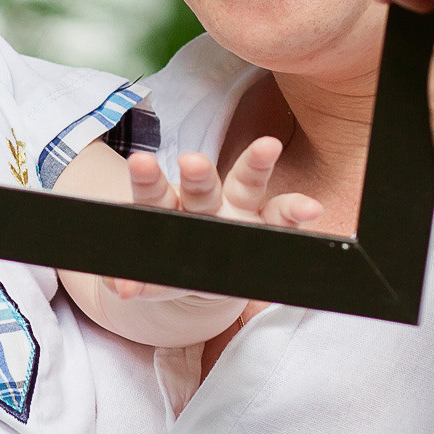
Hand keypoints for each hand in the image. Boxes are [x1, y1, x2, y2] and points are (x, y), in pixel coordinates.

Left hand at [108, 137, 323, 298]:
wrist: (201, 279)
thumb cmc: (176, 263)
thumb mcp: (153, 272)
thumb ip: (139, 278)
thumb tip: (121, 287)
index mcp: (169, 211)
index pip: (154, 195)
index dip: (147, 181)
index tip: (139, 164)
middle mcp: (205, 208)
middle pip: (199, 189)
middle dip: (196, 175)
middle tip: (190, 160)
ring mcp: (238, 216)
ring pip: (245, 185)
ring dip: (255, 167)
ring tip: (269, 146)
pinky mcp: (266, 229)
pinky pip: (283, 218)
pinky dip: (296, 213)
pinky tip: (312, 208)